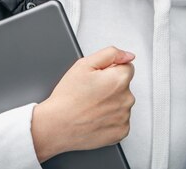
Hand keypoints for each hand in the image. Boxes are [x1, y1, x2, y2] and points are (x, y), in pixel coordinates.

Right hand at [31, 46, 135, 161]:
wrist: (57, 126)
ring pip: (122, 103)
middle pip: (124, 86)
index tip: (97, 78)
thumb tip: (128, 55)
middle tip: (91, 92)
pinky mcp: (121, 132)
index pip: (126, 67)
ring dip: (111, 103)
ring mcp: (124, 117)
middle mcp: (126, 99)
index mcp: (119, 80)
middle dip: (111, 86)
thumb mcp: (84, 64)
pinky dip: (111, 119)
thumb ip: (110, 54)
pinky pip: (120, 120)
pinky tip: (96, 117)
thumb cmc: (68, 97)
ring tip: (91, 106)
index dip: (109, 70)